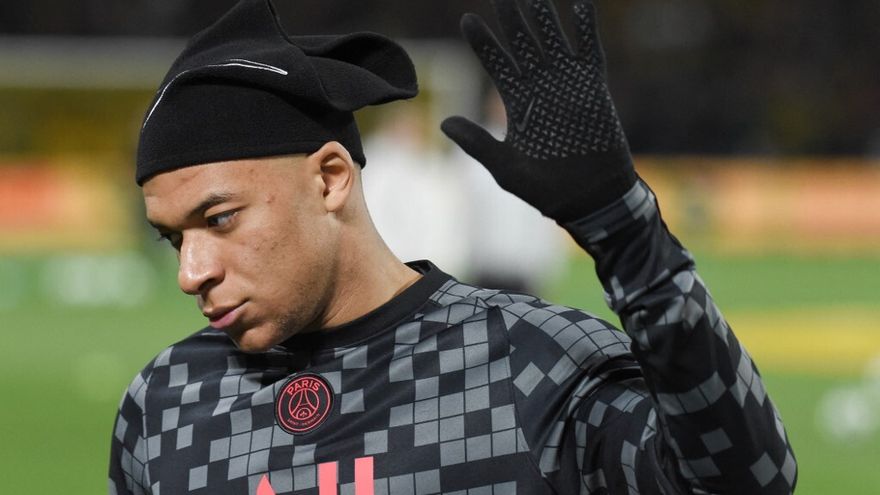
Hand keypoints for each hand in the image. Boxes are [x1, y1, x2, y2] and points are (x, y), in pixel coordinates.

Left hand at [442, 0, 636, 222]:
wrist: (589, 199)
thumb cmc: (546, 189)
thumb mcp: (505, 167)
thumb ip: (477, 143)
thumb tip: (443, 123)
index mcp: (518, 102)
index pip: (497, 63)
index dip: (483, 42)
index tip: (468, 20)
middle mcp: (541, 87)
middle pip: (523, 42)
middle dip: (513, 17)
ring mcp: (567, 84)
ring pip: (553, 40)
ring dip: (544, 16)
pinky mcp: (593, 88)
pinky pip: (589, 51)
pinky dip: (585, 29)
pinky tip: (579, 4)